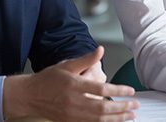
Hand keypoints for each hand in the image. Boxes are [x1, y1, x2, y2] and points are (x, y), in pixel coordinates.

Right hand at [3, 46, 139, 121]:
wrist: (29, 95)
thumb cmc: (49, 79)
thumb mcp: (67, 65)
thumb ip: (86, 59)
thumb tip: (101, 49)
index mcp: (75, 86)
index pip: (101, 90)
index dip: (118, 91)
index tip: (131, 91)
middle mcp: (74, 103)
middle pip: (102, 109)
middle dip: (121, 108)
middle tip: (135, 105)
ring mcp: (71, 115)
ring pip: (98, 120)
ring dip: (116, 119)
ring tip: (130, 116)